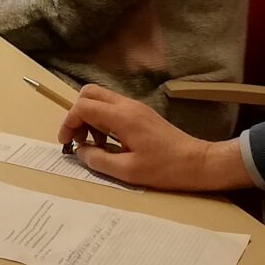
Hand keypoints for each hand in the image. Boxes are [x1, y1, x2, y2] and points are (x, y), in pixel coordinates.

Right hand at [56, 87, 235, 190]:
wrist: (198, 162)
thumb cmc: (165, 169)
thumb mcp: (128, 171)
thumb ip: (99, 160)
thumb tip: (80, 152)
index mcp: (122, 117)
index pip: (83, 106)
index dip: (68, 122)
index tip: (66, 142)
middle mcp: (127, 105)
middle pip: (89, 93)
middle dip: (77, 114)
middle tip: (78, 139)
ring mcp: (136, 107)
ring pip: (101, 99)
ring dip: (90, 117)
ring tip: (95, 145)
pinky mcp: (142, 113)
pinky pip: (113, 107)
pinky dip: (103, 120)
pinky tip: (110, 143)